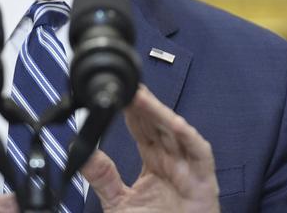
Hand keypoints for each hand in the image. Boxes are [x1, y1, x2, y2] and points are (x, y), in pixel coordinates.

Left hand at [81, 85, 220, 211]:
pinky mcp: (205, 180)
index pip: (142, 128)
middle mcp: (172, 160)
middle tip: (127, 85)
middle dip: (143, 104)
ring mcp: (189, 168)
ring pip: (176, 132)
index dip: (131, 110)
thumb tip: (81, 153)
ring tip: (142, 97)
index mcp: (154, 162)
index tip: (116, 93)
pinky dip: (189, 138)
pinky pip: (199, 153)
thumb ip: (103, 178)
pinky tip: (174, 123)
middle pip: (158, 124)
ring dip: (159, 113)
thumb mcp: (119, 202)